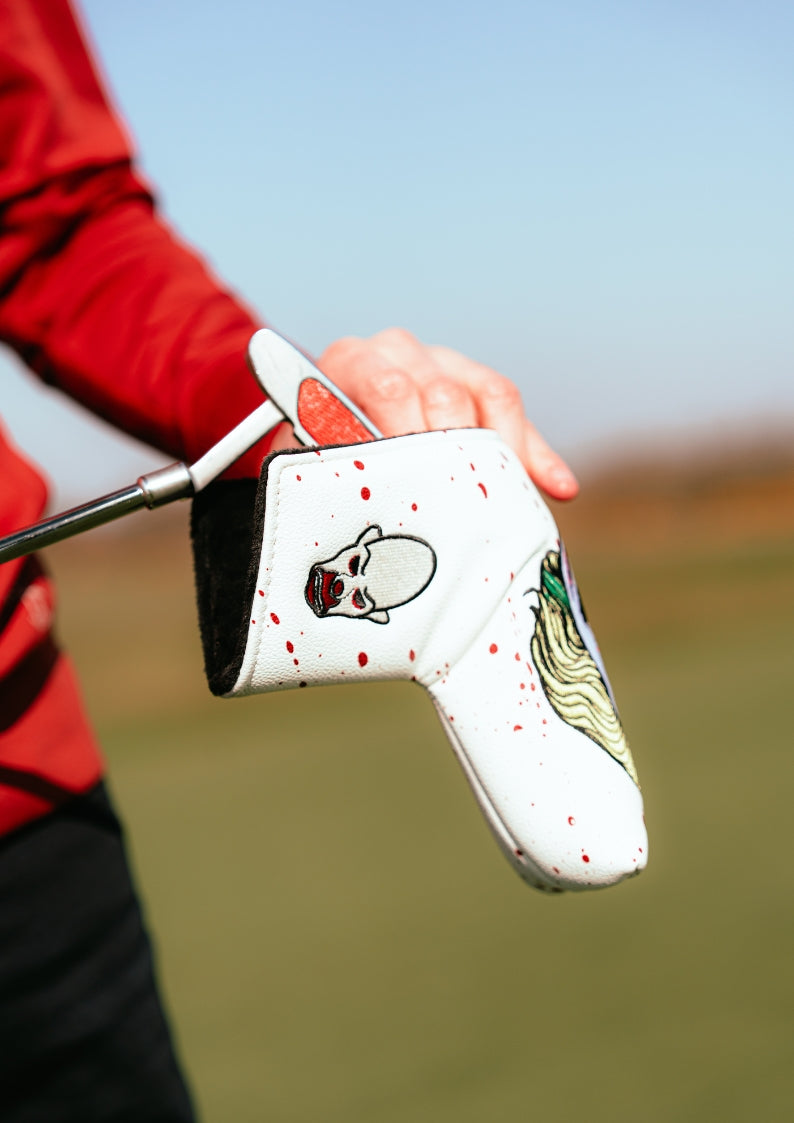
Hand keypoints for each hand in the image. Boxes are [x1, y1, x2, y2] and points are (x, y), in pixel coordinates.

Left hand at [317, 328, 577, 500]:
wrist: (332, 442)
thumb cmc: (320, 464)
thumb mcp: (318, 463)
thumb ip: (337, 465)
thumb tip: (366, 485)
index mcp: (351, 362)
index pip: (391, 389)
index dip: (411, 439)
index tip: (422, 486)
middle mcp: (396, 350)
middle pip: (445, 392)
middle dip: (459, 451)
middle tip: (465, 507)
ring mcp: (440, 360)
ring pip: (489, 393)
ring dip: (503, 452)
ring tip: (511, 504)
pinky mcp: (475, 382)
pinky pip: (513, 408)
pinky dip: (535, 453)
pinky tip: (559, 489)